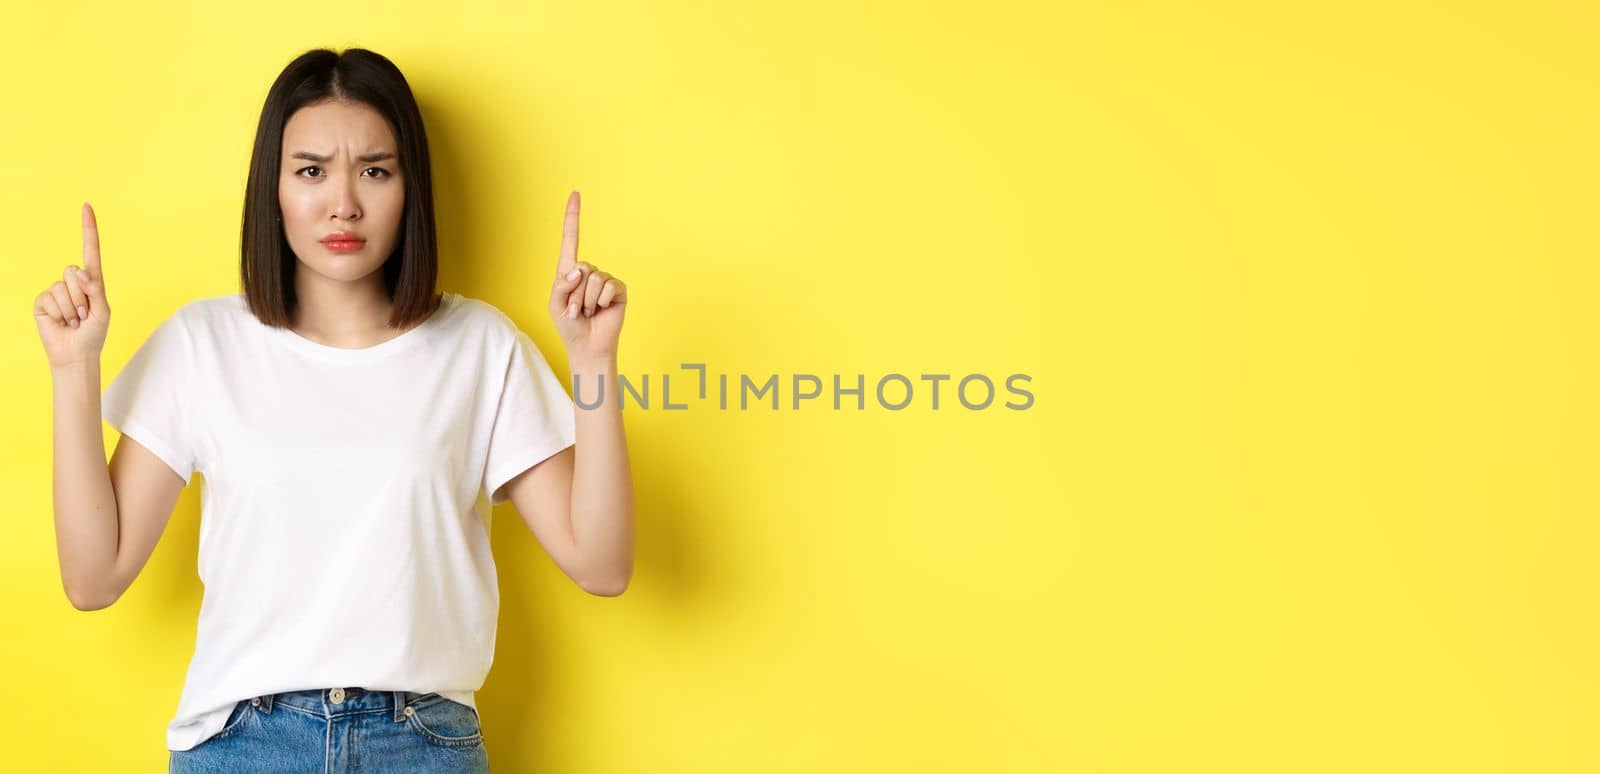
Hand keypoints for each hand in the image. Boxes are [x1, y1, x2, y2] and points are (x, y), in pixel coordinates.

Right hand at [34, 203, 111, 369]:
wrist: (75, 354)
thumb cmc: (94, 333)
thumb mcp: (102, 311)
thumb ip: (95, 289)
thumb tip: (80, 271)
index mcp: (92, 281)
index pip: (90, 250)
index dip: (88, 228)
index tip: (86, 205)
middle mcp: (74, 282)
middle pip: (74, 271)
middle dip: (82, 296)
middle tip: (84, 315)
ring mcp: (57, 290)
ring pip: (62, 287)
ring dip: (71, 308)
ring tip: (74, 321)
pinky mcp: (42, 301)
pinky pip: (49, 298)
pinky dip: (58, 313)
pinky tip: (60, 322)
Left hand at [548, 190, 625, 359]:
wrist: (589, 346)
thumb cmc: (569, 326)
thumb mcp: (555, 305)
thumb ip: (561, 285)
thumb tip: (580, 269)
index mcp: (569, 271)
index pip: (571, 239)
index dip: (573, 217)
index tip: (576, 193)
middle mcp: (588, 272)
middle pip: (581, 267)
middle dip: (575, 292)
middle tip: (577, 309)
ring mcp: (604, 280)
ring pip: (593, 279)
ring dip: (587, 300)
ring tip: (588, 312)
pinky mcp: (618, 290)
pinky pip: (608, 287)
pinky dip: (601, 301)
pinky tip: (602, 310)